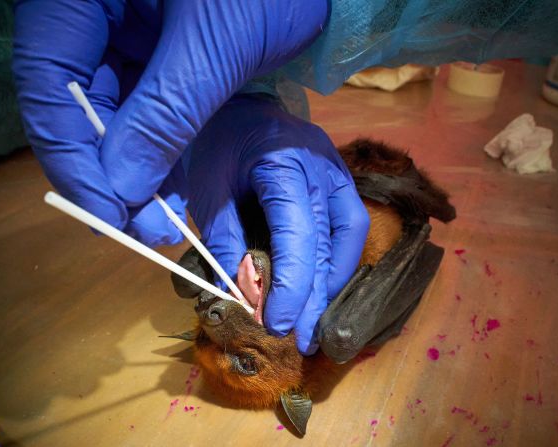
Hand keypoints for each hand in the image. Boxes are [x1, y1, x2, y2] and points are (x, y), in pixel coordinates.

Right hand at [12, 0, 327, 245]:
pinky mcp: (153, 50)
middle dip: (108, 172)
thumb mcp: (217, 44)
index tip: (106, 214)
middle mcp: (90, 14)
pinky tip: (174, 190)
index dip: (70, 155)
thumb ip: (166, 113)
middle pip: (74, 103)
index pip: (48, 81)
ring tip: (163, 221)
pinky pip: (143, 106)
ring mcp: (119, 31)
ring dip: (133, 170)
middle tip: (143, 229)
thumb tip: (122, 192)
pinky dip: (157, 148)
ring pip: (110, 112)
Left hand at [184, 94, 369, 354]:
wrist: (238, 101)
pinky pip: (349, 226)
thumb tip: (240, 292)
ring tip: (317, 319)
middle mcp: (322, 168)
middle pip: (328, 243)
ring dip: (333, 281)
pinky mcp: (340, 180)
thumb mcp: (208, 187)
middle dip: (317, 297)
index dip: (292, 285)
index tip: (278, 324)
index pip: (297, 234)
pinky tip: (323, 284)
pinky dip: (337, 260)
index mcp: (285, 164)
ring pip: (349, 237)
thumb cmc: (217, 140)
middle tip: (306, 340)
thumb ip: (224, 237)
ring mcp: (337, 172)